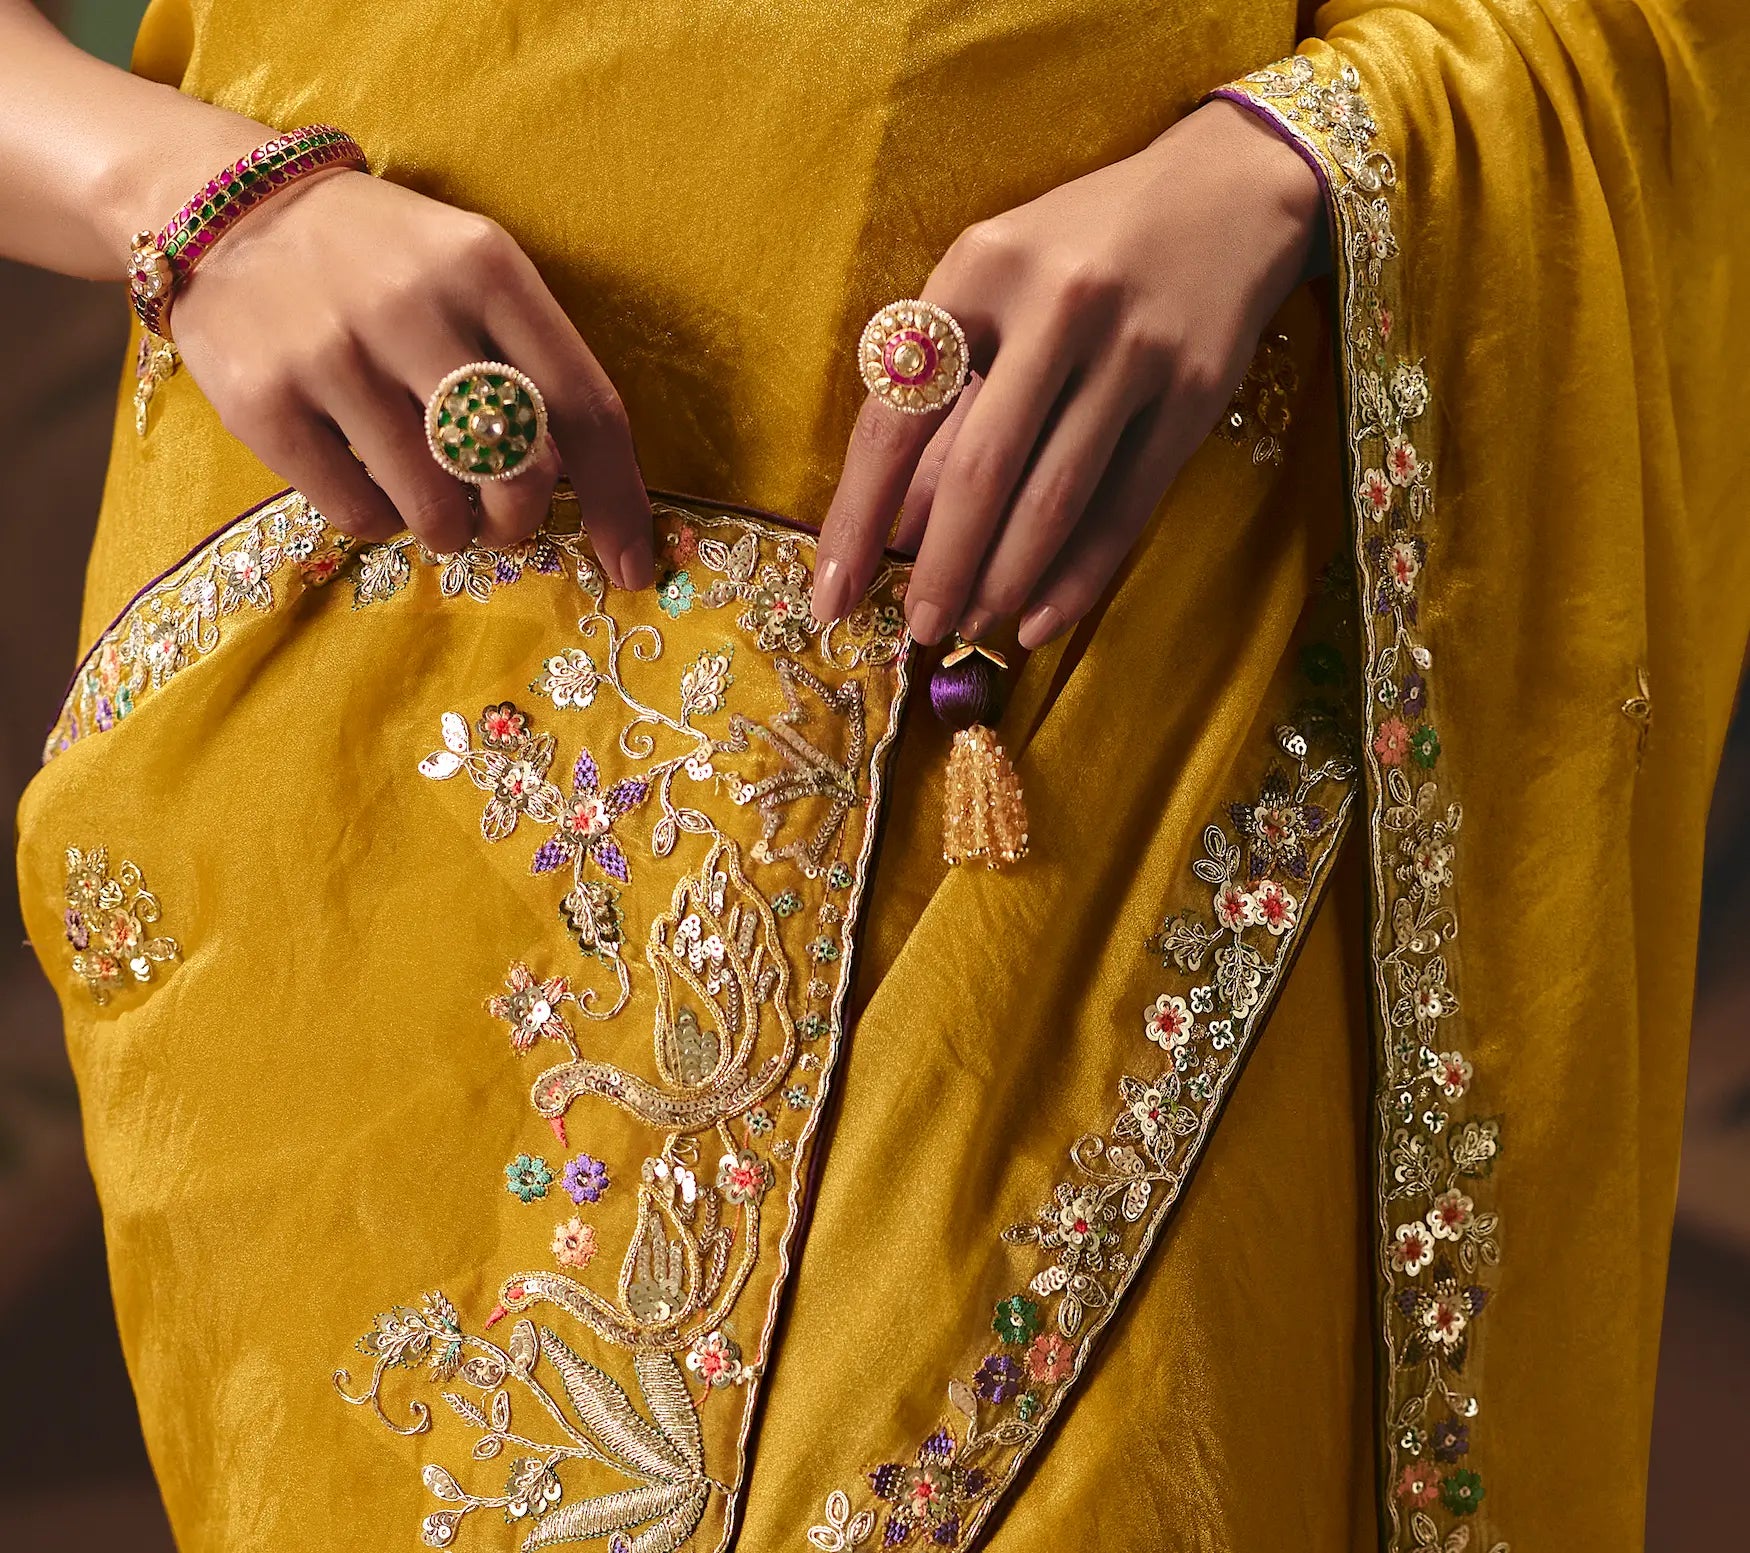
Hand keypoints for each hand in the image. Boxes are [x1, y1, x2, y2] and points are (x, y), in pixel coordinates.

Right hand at [171, 168, 652, 580]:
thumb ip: (532, 360)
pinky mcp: (261, 400)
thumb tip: (589, 491)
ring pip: (438, 507)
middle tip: (500, 517)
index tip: (633, 566)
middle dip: (521, 519)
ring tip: (431, 498)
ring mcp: (332, 352)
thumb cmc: (380, 259)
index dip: (618, 501)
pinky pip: (359, 516)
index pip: (586, 406)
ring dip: (450, 529)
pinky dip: (380, 521)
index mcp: (486, 267)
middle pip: (519, 470)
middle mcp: (412, 304)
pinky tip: (370, 481)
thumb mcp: (470, 271)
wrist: (224, 205)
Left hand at [810, 98, 1324, 647]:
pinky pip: (1124, 508)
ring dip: (1003, 581)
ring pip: (1052, 499)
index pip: (898, 415)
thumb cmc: (1081, 248)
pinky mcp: (1194, 393)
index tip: (833, 594)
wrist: (1228, 193)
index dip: (858, 516)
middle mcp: (1056, 304)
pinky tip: (1040, 618)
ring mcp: (1132, 349)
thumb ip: (946, 400)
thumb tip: (899, 529)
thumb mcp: (996, 292)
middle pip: (979, 470)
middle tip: (919, 629)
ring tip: (973, 626)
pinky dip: (1077, 576)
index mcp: (980, 268)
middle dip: (940, 568)